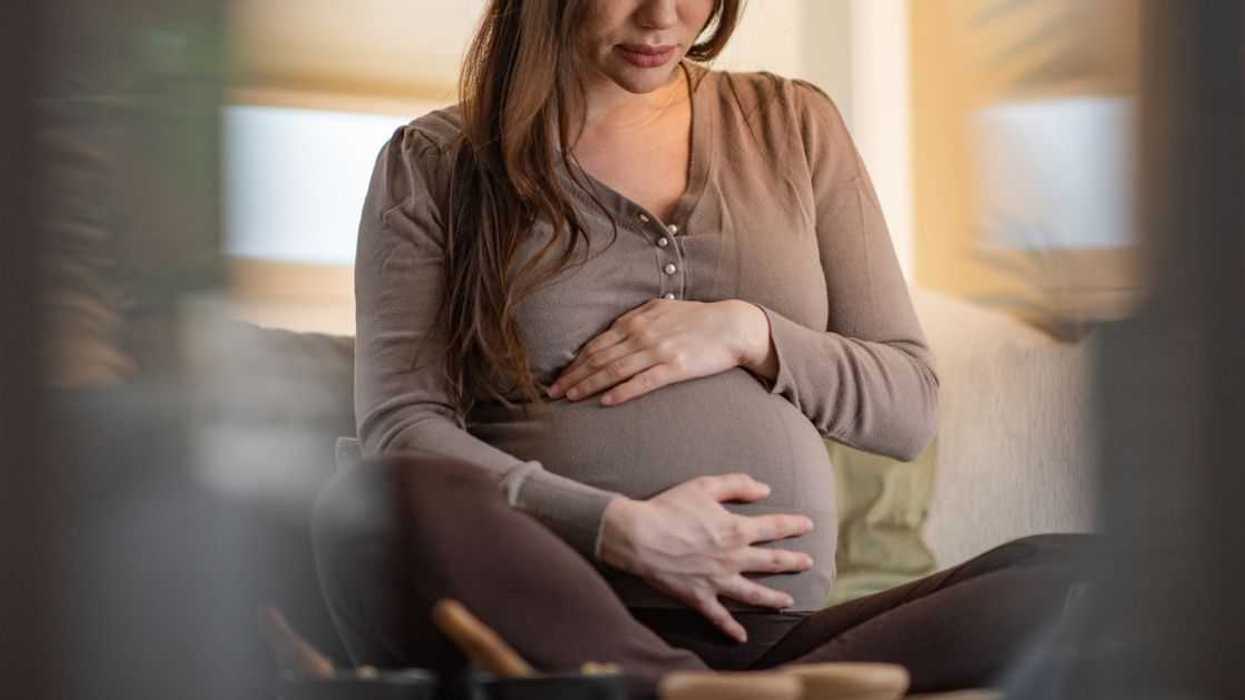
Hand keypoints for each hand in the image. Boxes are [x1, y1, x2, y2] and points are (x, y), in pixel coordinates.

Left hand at [546, 298, 771, 405]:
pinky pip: (643, 382)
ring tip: (571, 398)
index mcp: (637, 320)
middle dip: (573, 376)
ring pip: (614, 370)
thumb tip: (616, 327)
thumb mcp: (663, 309)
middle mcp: (642, 334)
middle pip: (599, 358)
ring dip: (589, 385)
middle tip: (553, 392)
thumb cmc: (698, 318)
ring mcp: (658, 351)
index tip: (558, 377)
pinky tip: (606, 401)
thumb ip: (638, 318)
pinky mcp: (676, 367)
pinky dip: (622, 391)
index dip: (574, 362)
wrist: (732, 325)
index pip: (597, 344)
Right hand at [598, 473, 814, 642]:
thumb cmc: (669, 508)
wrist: (638, 536)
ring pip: (754, 593)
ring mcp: (718, 580)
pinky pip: (719, 617)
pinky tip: (741, 637)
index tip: (808, 525)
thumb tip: (765, 489)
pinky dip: (731, 629)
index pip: (774, 527)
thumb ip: (737, 485)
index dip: (793, 525)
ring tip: (789, 601)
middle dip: (793, 561)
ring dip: (774, 598)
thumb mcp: (704, 486)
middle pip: (772, 561)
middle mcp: (733, 557)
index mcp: (736, 529)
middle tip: (808, 563)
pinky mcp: (699, 597)